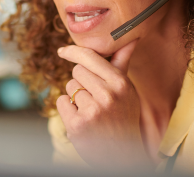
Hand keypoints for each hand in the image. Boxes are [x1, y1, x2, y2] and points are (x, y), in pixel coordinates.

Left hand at [56, 40, 151, 168]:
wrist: (123, 156)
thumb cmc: (124, 117)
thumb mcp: (127, 90)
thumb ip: (122, 62)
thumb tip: (132, 37)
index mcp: (120, 84)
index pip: (90, 57)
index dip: (73, 52)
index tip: (62, 51)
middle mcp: (108, 95)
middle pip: (77, 71)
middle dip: (81, 82)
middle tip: (94, 98)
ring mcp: (92, 111)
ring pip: (69, 87)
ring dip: (75, 97)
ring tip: (91, 112)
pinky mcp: (77, 125)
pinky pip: (61, 102)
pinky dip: (67, 109)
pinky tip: (82, 120)